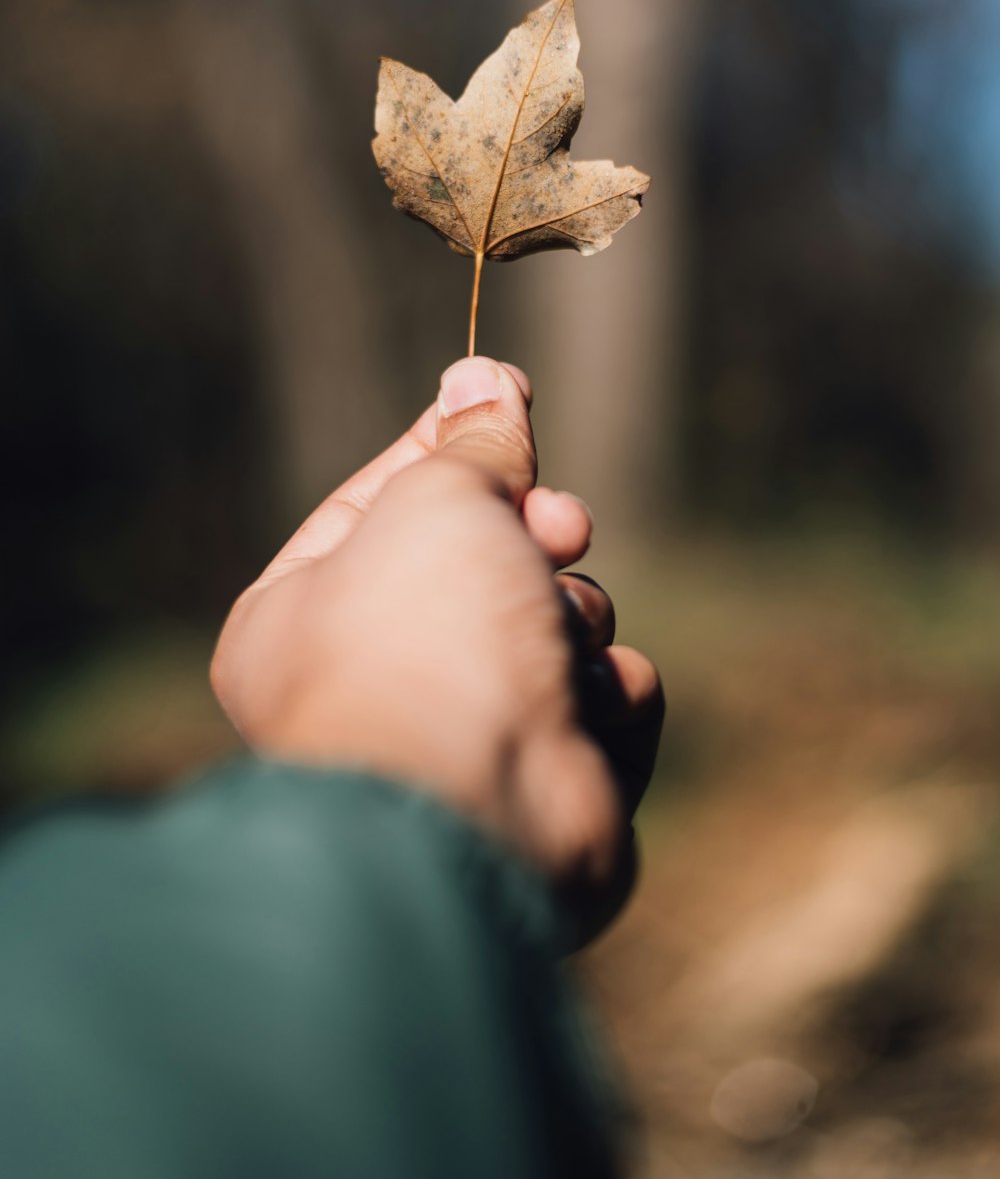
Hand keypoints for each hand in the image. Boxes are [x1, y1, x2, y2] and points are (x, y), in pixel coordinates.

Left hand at [211, 357, 662, 939]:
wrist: (475, 809)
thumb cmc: (424, 640)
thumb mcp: (438, 500)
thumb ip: (470, 440)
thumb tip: (482, 373)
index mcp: (302, 611)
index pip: (383, 497)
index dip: (449, 440)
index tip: (506, 388)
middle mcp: (376, 678)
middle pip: (484, 558)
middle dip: (535, 533)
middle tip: (558, 528)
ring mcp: (467, 737)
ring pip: (559, 624)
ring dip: (575, 616)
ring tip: (557, 640)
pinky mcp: (551, 784)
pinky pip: (606, 698)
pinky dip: (610, 694)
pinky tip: (588, 715)